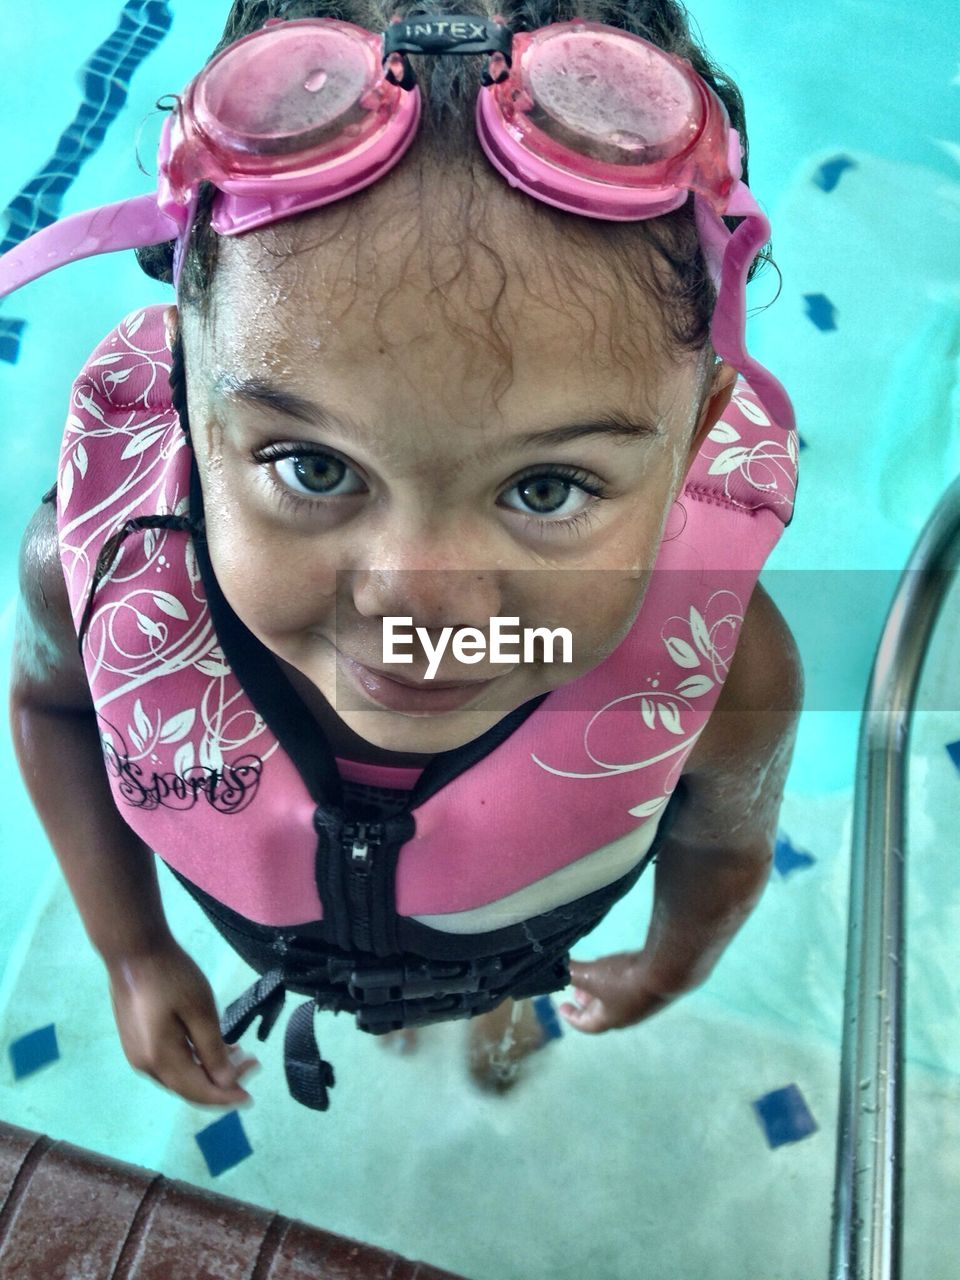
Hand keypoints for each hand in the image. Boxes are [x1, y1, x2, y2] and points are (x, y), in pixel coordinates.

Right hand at [106, 940, 259, 1106]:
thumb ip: (213, 1050)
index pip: (198, 1092)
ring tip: (237, 1054)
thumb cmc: (171, 976)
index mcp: (160, 1060)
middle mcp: (145, 1065)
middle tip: (251, 1064)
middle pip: (188, 1087)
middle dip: (221, 1083)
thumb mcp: (200, 1010)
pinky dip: (193, 1061)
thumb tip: (226, 1083)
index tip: (251, 1097)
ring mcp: (137, 1054)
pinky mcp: (136, 1041)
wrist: (133, 950)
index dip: (226, 1097)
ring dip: (208, 1071)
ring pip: (179, 1076)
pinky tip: (209, 1047)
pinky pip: (169, 1063)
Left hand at [558, 948, 697, 1033]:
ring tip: (593, 976)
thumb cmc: (624, 980)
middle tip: (576, 991)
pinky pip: (630, 990)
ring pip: (617, 1001)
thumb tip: (554, 966)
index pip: (585, 1024)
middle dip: (587, 1002)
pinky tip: (617, 967)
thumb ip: (572, 971)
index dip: (571, 1017)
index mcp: (609, 1020)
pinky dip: (618, 982)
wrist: (666, 972)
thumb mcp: (591, 975)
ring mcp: (643, 1005)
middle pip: (602, 1013)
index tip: (562, 1006)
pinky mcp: (655, 991)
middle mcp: (627, 1016)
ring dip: (603, 991)